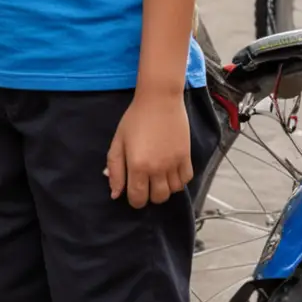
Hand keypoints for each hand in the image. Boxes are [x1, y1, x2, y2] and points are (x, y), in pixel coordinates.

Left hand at [106, 91, 190, 208]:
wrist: (159, 100)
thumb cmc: (135, 119)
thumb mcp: (118, 142)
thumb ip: (115, 169)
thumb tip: (115, 194)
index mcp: (137, 165)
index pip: (138, 198)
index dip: (134, 200)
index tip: (133, 193)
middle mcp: (157, 168)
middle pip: (158, 198)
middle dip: (150, 196)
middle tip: (145, 184)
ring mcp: (174, 163)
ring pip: (173, 191)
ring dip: (165, 189)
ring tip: (158, 178)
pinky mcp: (186, 157)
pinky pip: (186, 180)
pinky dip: (179, 181)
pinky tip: (171, 172)